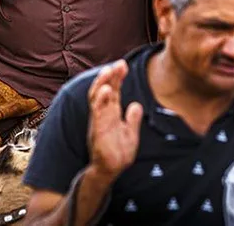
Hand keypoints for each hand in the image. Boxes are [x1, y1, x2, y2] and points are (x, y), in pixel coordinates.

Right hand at [87, 60, 142, 180]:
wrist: (111, 170)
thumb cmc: (119, 152)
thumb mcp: (131, 133)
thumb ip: (133, 119)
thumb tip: (136, 105)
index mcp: (112, 112)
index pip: (114, 90)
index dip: (117, 77)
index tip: (123, 64)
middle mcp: (104, 113)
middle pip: (105, 89)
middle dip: (110, 76)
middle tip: (118, 64)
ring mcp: (99, 120)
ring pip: (97, 97)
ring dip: (102, 83)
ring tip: (108, 72)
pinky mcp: (98, 129)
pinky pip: (97, 112)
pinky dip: (100, 100)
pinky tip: (106, 91)